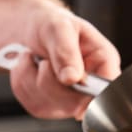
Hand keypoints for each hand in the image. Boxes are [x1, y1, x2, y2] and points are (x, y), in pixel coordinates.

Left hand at [10, 3, 120, 119]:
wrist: (27, 30)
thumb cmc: (50, 24)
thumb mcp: (59, 27)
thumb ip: (66, 51)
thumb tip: (73, 78)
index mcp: (102, 62)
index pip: (109, 87)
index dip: (97, 94)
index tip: (73, 86)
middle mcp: (90, 86)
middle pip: (75, 103)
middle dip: (50, 81)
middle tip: (44, 60)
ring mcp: (69, 100)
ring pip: (51, 105)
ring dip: (32, 79)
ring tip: (34, 59)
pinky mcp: (49, 107)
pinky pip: (33, 104)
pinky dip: (22, 84)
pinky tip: (28, 69)